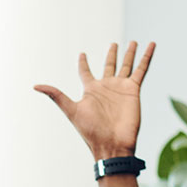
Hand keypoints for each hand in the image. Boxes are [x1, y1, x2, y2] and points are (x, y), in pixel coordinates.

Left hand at [34, 42, 154, 160]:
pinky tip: (150, 45)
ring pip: (126, 65)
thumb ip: (55, 95)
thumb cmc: (91, 131)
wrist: (112, 144)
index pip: (86, 72)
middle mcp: (106, 87)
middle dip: (111, 55)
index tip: (82, 54)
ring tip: (131, 42)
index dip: (83, 63)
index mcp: (90, 91)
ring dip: (129, 54)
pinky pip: (141, 69)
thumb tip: (35, 86)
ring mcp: (120, 88)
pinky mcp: (133, 90)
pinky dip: (147, 57)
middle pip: (109, 65)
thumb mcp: (71, 110)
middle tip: (113, 44)